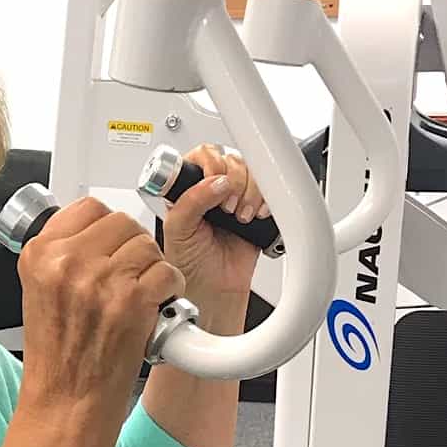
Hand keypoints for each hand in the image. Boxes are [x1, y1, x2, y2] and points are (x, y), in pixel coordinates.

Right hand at [16, 197, 185, 411]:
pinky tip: (154, 306)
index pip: (88, 207)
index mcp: (40, 254)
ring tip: (141, 294)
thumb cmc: (58, 356)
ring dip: (153, 268)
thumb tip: (97, 229)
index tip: (110, 247)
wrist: (67, 401)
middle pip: (122, 222)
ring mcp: (99, 280)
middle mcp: (67, 262)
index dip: (108, 227)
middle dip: (133, 247)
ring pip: (148, 245)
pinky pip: (168, 272)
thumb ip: (62, 255)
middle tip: (128, 276)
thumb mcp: (40, 292)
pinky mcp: (131, 300)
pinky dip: (170, 289)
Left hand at [159, 143, 266, 299]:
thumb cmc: (189, 263)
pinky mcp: (255, 207)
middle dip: (234, 182)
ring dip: (250, 192)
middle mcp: (210, 189)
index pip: (201, 156)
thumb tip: (216, 181)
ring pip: (253, 171)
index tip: (213, 186)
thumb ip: (191, 202)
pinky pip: (269, 188)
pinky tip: (255, 216)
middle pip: (231, 160)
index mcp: (186, 188)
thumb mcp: (177, 230)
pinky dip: (266, 199)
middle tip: (226, 208)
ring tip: (239, 217)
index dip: (211, 165)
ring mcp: (235, 196)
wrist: (214, 290)